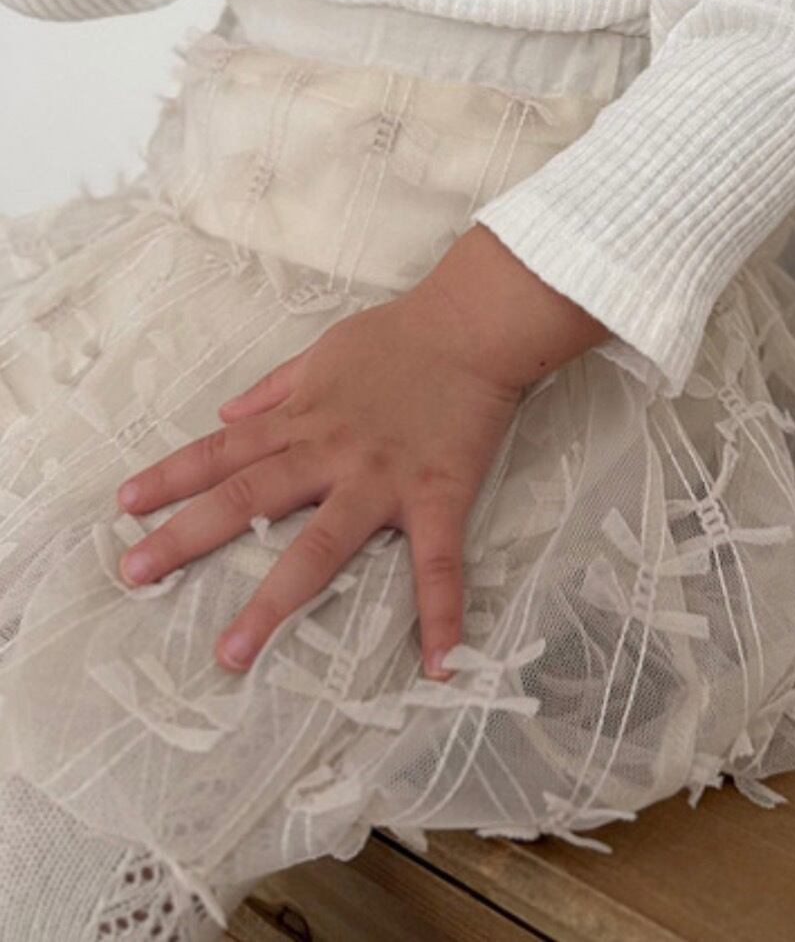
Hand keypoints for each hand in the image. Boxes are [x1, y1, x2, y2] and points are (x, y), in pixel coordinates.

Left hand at [113, 283, 525, 678]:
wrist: (473, 325)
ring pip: (319, 547)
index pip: (223, 450)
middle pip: (248, 497)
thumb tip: (226, 415)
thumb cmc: (401, 334)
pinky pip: (438, 564)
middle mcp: (330, 453)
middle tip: (134, 574)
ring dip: (275, 602)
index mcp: (303, 419)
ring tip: (233, 654)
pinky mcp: (436, 498)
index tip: (126, 505)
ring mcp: (381, 481)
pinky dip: (441, 615)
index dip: (171, 476)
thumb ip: (275, 388)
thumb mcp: (324, 350)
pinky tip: (438, 664)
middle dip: (187, 536)